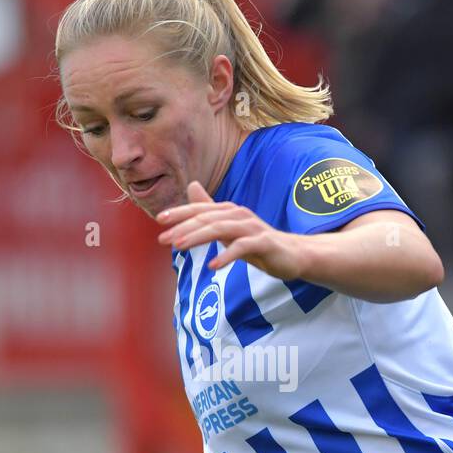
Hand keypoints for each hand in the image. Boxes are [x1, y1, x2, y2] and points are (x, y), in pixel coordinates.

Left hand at [157, 180, 306, 276]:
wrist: (292, 255)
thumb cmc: (257, 242)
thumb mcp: (230, 228)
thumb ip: (210, 210)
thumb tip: (192, 186)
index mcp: (229, 211)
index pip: (201, 210)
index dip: (180, 213)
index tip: (160, 220)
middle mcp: (239, 215)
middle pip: (207, 218)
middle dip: (183, 227)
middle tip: (163, 239)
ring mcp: (252, 228)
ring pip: (221, 229)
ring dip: (198, 237)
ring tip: (180, 247)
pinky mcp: (264, 243)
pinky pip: (243, 248)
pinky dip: (227, 256)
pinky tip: (213, 266)